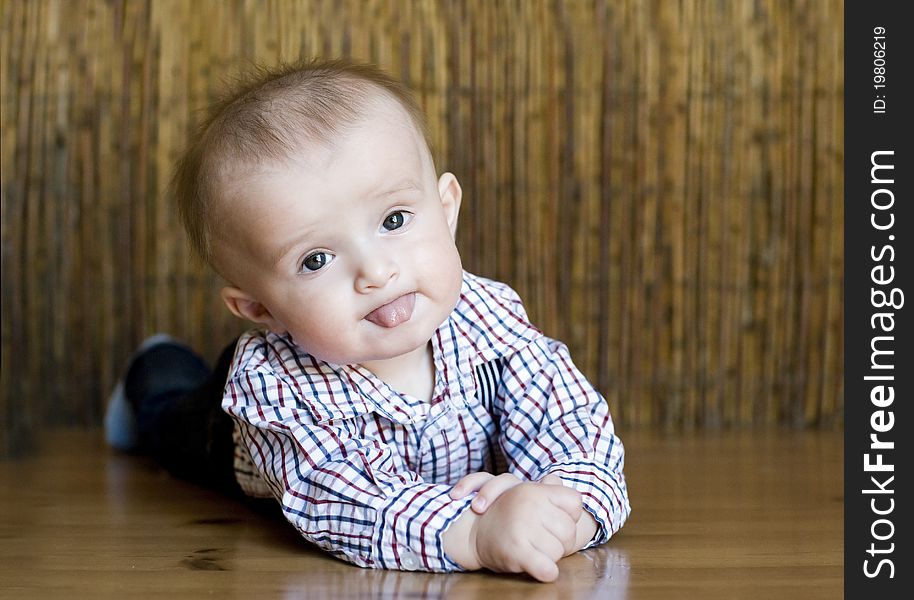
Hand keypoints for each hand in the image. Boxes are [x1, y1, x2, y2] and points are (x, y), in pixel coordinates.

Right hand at [451, 471, 598, 557]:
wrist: (470, 533)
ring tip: (533, 550)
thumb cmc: (503, 514)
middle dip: (561, 541)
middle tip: (544, 540)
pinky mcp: (517, 551)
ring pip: (558, 551)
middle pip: (569, 530)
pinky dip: (548, 572)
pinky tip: (543, 570)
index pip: (574, 502)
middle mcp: (530, 505)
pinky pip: (546, 568)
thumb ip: (546, 487)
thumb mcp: (524, 494)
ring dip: (549, 556)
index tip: (555, 520)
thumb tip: (556, 478)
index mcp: (534, 490)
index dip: (569, 514)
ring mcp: (523, 528)